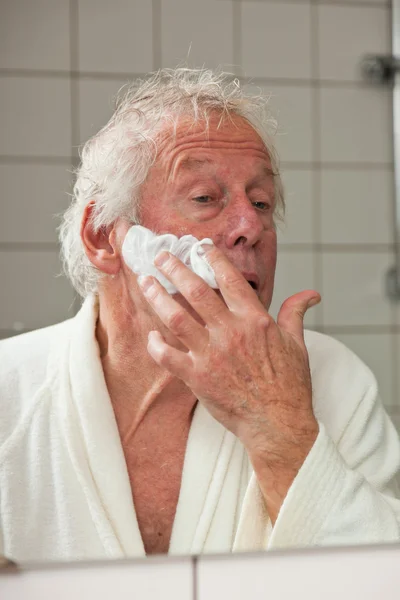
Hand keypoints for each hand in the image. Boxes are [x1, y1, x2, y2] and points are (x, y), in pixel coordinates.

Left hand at [138, 245, 320, 519]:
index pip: (230, 279)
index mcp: (255, 320)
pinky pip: (167, 356)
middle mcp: (230, 332)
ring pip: (176, 318)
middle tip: (161, 256)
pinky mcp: (197, 377)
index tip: (200, 247)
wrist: (278, 424)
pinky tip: (151, 334)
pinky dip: (155, 344)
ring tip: (147, 283)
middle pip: (196, 291)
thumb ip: (295, 313)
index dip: (213, 259)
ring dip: (158, 298)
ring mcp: (211, 354)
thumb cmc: (289, 385)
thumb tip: (311, 295)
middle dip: (175, 269)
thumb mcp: (297, 344)